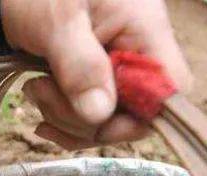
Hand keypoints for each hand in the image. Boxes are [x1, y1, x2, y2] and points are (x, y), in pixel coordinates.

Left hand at [0, 0, 191, 148]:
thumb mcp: (57, 24)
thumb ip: (81, 66)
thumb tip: (100, 114)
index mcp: (145, 29)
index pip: (170, 89)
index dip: (140, 116)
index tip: (95, 118)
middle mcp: (137, 52)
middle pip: (134, 114)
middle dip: (85, 118)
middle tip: (42, 91)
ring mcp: (114, 69)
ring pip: (106, 121)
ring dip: (65, 117)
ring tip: (35, 87)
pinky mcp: (92, 81)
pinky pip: (88, 118)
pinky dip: (62, 120)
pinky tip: (40, 102)